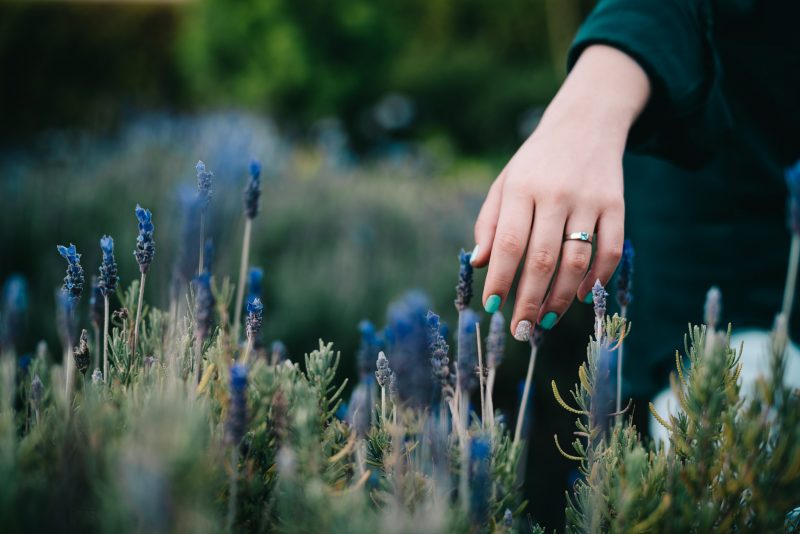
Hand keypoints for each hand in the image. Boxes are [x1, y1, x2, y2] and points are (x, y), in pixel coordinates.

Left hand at [470, 45, 649, 339]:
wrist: (586, 123)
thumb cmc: (536, 162)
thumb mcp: (505, 182)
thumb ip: (490, 222)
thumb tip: (480, 262)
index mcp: (521, 187)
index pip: (509, 243)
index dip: (500, 278)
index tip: (492, 306)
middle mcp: (555, 194)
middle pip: (542, 259)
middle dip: (529, 300)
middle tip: (520, 329)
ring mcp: (589, 200)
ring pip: (576, 260)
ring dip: (560, 297)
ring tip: (546, 321)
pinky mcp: (616, 205)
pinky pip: (610, 250)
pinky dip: (597, 279)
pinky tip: (579, 296)